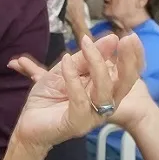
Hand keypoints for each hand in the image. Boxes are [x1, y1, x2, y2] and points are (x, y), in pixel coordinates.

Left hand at [8, 31, 145, 150]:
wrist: (27, 123)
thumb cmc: (48, 97)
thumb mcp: (66, 69)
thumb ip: (85, 57)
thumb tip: (111, 39)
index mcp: (105, 92)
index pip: (127, 74)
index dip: (131, 56)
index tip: (128, 36)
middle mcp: (103, 105)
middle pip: (124, 84)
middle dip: (127, 61)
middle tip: (123, 39)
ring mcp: (92, 116)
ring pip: (104, 91)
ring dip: (97, 64)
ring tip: (86, 45)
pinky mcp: (77, 124)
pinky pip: (80, 101)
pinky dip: (73, 79)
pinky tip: (65, 61)